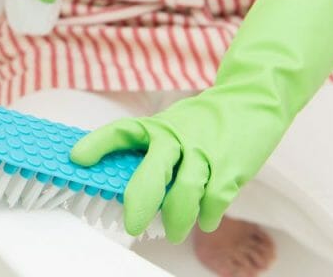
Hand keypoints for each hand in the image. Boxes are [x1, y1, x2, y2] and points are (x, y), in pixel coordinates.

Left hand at [69, 86, 288, 242]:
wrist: (255, 100)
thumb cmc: (205, 120)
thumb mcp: (172, 125)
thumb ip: (151, 151)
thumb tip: (123, 183)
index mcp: (157, 127)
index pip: (122, 132)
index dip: (98, 144)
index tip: (77, 158)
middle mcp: (177, 138)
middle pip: (153, 172)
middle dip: (139, 202)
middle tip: (132, 225)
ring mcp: (205, 153)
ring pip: (185, 193)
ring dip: (176, 219)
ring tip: (172, 232)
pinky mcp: (231, 167)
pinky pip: (215, 200)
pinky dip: (207, 216)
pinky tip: (204, 220)